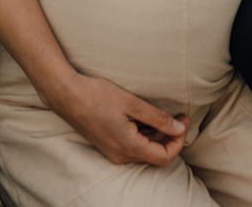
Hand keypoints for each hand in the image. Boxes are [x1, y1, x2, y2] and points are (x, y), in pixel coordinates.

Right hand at [47, 73, 189, 166]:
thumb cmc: (98, 95)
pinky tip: (147, 117)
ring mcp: (113, 152)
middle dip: (171, 136)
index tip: (184, 120)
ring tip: (166, 113)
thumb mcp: (132, 103)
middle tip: (179, 114)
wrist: (67, 95)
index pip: (164, 157)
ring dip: (158, 135)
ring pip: (144, 150)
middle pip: (155, 155)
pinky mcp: (108, 145)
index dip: (178, 140)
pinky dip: (145, 134)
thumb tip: (179, 127)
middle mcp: (121, 155)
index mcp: (128, 147)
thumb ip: (157, 118)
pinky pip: (133, 145)